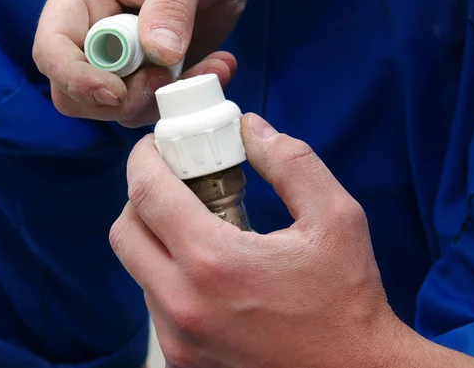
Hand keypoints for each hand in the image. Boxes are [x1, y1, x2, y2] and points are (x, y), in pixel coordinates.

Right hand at [33, 0, 246, 127]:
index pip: (51, 51)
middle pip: (75, 94)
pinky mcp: (149, 74)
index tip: (117, 92)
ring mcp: (120, 59)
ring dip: (161, 99)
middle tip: (166, 76)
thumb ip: (170, 6)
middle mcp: (91, 32)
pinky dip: (185, 96)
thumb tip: (159, 54)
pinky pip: (154, 104)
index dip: (75, 79)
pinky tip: (218, 65)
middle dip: (122, 99)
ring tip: (210, 64)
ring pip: (117, 108)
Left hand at [110, 113, 408, 367]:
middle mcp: (184, 306)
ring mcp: (178, 340)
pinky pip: (154, 301)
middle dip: (141, 195)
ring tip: (200, 225)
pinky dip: (167, 273)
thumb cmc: (347, 300)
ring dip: (155, 236)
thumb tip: (250, 129)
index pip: (147, 194)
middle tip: (175, 181)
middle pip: (125, 232)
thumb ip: (290, 162)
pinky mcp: (183, 361)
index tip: (155, 144)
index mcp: (216, 264)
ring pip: (137, 268)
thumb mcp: (335, 218)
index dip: (143, 159)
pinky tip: (209, 268)